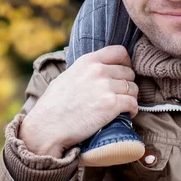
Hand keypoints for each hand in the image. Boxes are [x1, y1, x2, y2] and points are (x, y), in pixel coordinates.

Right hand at [19, 46, 137, 157]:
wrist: (47, 128)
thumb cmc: (53, 105)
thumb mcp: (68, 76)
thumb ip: (85, 69)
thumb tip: (96, 68)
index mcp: (88, 61)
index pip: (119, 52)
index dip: (126, 62)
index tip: (124, 73)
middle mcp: (98, 70)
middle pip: (128, 72)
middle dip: (127, 84)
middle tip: (121, 95)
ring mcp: (105, 87)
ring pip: (133, 88)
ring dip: (130, 98)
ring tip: (123, 106)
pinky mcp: (111, 105)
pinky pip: (132, 103)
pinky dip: (132, 110)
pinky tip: (127, 114)